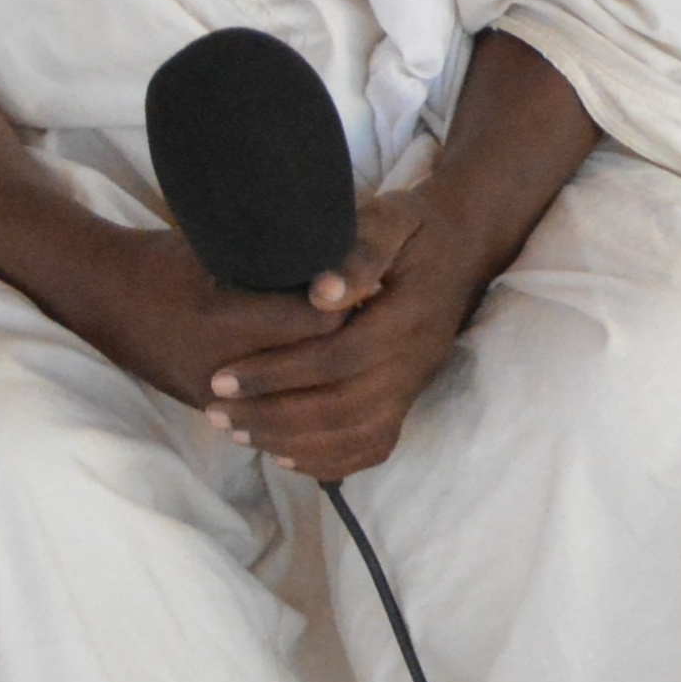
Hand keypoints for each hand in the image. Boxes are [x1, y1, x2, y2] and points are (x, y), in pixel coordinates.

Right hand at [62, 224, 355, 442]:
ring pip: (303, 405)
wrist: (105, 299)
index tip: (380, 281)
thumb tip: (349, 267)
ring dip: (335, 380)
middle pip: (319, 367)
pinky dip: (309, 405)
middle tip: (384, 318)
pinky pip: (279, 421)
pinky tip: (334, 384)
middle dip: (355, 343)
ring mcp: (217, 399)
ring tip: (367, 351)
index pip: (320, 321)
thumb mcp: (224, 252)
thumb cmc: (168, 263)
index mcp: (226, 319)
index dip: (354, 300)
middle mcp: (222, 369)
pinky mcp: (215, 413)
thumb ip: (281, 264)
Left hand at [190, 189, 492, 480]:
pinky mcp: (409, 398)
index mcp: (408, 317)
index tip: (222, 378)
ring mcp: (415, 384)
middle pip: (344, 407)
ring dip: (292, 442)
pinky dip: (329, 461)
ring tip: (237, 433)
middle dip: (274, 416)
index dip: (278, 373)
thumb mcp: (390, 220)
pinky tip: (285, 456)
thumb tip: (321, 292)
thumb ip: (359, 251)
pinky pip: (374, 446)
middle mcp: (416, 360)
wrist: (463, 249)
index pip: (339, 358)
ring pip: (355, 434)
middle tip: (216, 413)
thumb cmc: (414, 231)